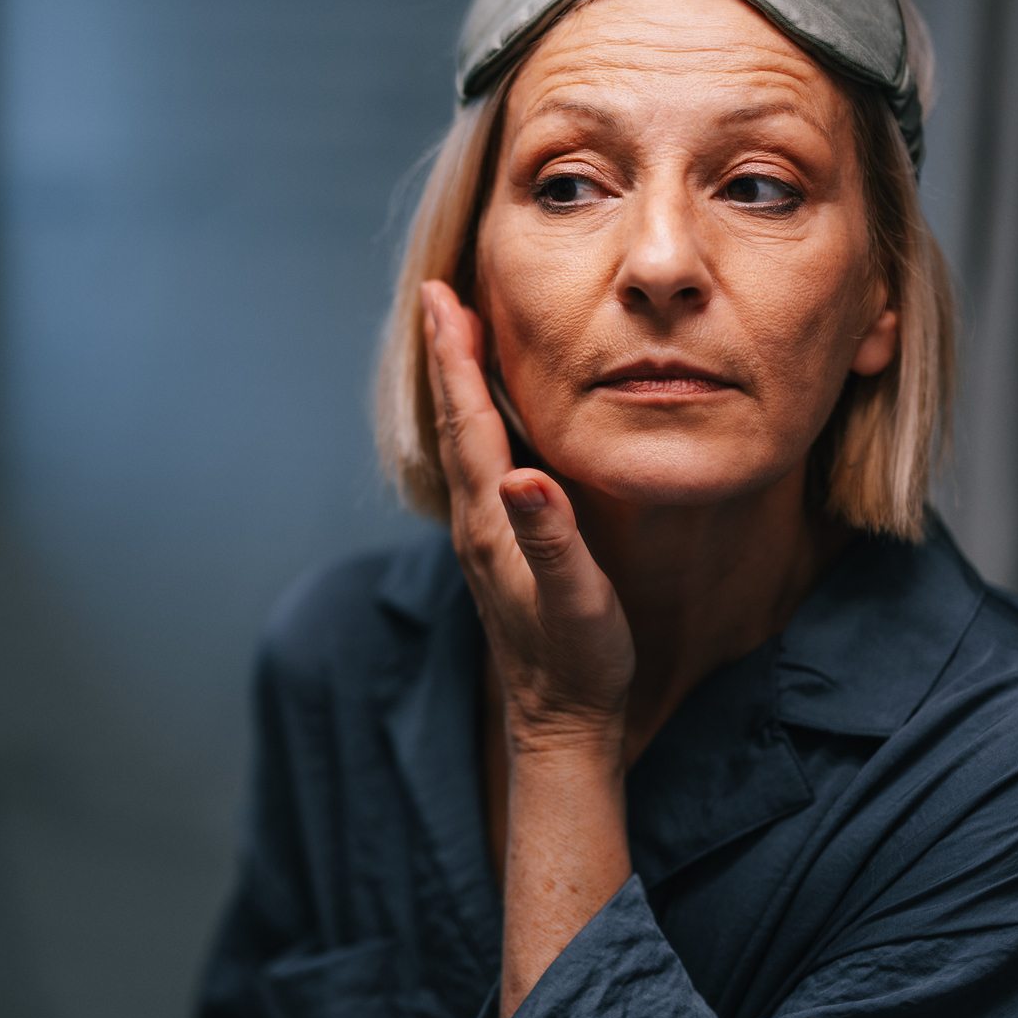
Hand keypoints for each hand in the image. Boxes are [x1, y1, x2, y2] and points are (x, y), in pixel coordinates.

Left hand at [419, 281, 633, 755]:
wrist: (560, 725)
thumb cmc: (578, 662)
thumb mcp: (576, 601)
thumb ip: (552, 538)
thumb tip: (524, 476)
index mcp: (492, 522)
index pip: (469, 423)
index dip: (455, 357)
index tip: (441, 297)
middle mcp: (475, 523)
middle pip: (455, 422)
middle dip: (447, 354)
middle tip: (439, 292)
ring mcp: (482, 537)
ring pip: (463, 443)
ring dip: (457, 384)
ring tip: (457, 335)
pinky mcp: (497, 550)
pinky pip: (479, 466)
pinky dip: (477, 423)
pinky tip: (490, 417)